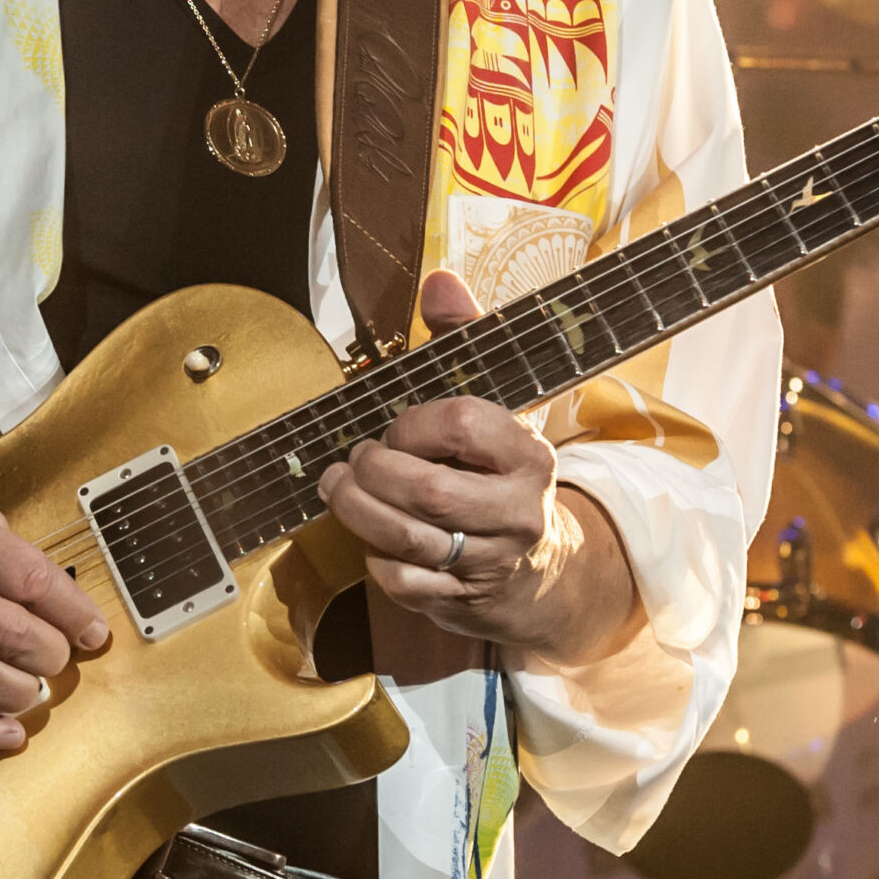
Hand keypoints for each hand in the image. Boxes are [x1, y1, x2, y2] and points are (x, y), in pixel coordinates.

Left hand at [317, 271, 643, 663]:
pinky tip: (373, 541)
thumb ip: (464, 338)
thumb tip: (439, 278)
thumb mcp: (494, 403)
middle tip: (354, 460)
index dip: (413, 423)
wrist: (539, 570)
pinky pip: (404, 582)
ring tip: (339, 489)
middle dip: (373, 472)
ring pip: (408, 539)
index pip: (463, 424)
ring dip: (357, 512)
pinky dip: (377, 561)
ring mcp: (492, 560)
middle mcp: (518, 511)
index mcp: (529, 455)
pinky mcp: (465, 600)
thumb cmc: (498, 473)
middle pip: (427, 491)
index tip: (396, 426)